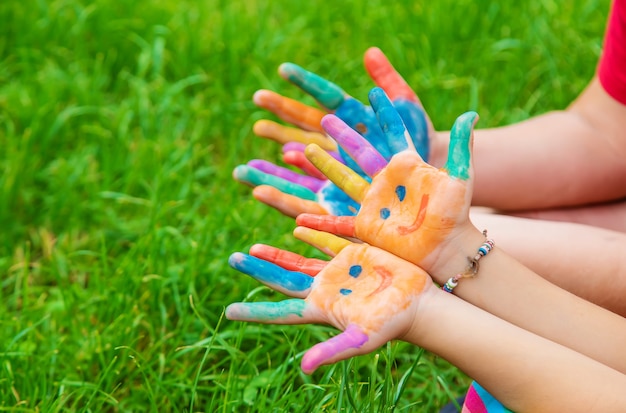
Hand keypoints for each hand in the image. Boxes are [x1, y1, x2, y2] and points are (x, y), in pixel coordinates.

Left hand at [226, 228, 432, 373]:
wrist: (419, 303)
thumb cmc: (391, 325)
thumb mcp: (361, 339)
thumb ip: (333, 351)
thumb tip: (304, 368)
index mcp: (320, 308)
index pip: (280, 310)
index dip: (255, 311)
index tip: (228, 312)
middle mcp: (324, 289)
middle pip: (282, 278)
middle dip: (258, 270)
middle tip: (233, 259)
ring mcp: (337, 271)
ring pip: (298, 260)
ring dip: (275, 254)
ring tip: (252, 248)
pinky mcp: (353, 255)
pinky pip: (327, 240)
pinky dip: (311, 232)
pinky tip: (296, 226)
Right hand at [234, 48, 429, 216]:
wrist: (431, 185)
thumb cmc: (423, 145)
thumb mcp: (407, 112)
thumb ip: (389, 85)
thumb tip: (368, 52)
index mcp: (354, 121)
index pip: (326, 98)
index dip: (306, 83)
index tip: (284, 69)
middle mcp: (339, 145)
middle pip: (303, 129)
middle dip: (279, 117)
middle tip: (257, 99)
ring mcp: (336, 173)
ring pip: (295, 168)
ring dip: (268, 168)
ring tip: (241, 168)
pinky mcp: (337, 202)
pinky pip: (305, 200)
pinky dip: (283, 196)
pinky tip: (260, 191)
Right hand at [297, 87, 480, 278]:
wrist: (447, 249)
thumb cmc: (456, 215)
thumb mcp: (461, 177)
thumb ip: (461, 146)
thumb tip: (471, 113)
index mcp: (406, 165)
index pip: (393, 133)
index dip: (383, 113)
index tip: (373, 93)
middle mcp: (385, 180)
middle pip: (357, 151)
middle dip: (341, 134)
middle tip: (324, 118)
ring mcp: (372, 202)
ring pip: (340, 179)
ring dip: (321, 165)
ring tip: (299, 150)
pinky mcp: (365, 224)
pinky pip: (336, 221)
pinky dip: (318, 220)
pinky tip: (299, 218)